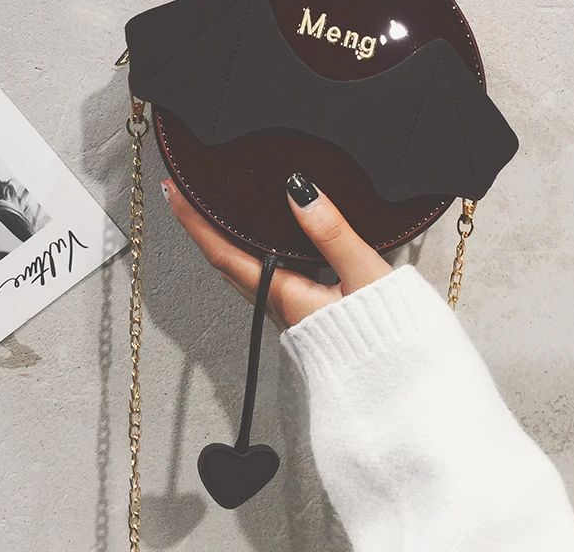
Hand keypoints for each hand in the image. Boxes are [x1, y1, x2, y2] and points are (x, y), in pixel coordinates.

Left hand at [163, 172, 392, 329]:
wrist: (399, 382)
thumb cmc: (386, 335)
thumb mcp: (364, 275)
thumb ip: (332, 232)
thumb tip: (299, 192)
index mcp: (285, 295)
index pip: (224, 253)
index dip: (195, 222)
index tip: (174, 192)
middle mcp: (279, 304)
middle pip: (227, 261)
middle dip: (203, 227)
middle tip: (187, 194)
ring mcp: (290, 310)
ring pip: (245, 271)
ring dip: (226, 240)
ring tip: (221, 210)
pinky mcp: (306, 313)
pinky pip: (268, 277)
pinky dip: (256, 252)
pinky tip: (271, 239)